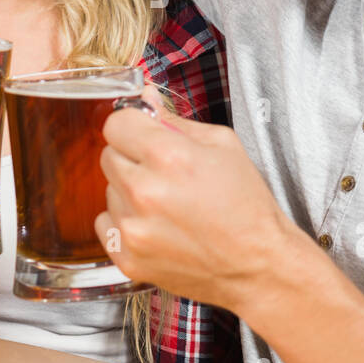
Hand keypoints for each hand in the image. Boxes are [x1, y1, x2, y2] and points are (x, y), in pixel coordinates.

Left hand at [96, 83, 294, 310]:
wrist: (258, 266)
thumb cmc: (246, 206)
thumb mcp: (222, 145)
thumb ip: (175, 120)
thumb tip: (143, 97)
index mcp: (169, 156)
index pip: (116, 124)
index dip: (134, 127)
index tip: (146, 136)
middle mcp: (144, 191)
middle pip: (109, 155)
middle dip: (133, 159)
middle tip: (165, 174)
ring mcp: (133, 228)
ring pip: (109, 191)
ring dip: (131, 193)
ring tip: (168, 205)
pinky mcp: (128, 258)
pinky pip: (105, 224)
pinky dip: (125, 223)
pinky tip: (157, 227)